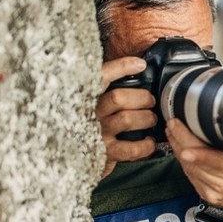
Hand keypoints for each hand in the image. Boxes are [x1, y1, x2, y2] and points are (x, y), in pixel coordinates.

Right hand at [97, 57, 155, 177]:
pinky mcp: (105, 152)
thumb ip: (109, 88)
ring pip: (127, 119)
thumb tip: (138, 69)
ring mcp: (97, 133)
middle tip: (150, 101)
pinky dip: (146, 145)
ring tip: (151, 119)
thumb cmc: (91, 124)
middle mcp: (89, 113)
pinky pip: (132, 148)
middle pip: (118, 97)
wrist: (70, 157)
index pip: (101, 76)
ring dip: (146, 118)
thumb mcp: (94, 102)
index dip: (121, 67)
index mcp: (86, 96)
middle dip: (142, 98)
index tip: (140, 64)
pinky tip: (149, 141)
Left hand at [165, 118, 222, 210]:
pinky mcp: (209, 196)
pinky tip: (180, 150)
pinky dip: (183, 162)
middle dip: (182, 141)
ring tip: (173, 133)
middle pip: (199, 162)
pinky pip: (191, 177)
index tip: (188, 146)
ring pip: (190, 168)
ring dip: (179, 149)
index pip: (219, 161)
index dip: (201, 154)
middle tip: (174, 125)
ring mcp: (218, 191)